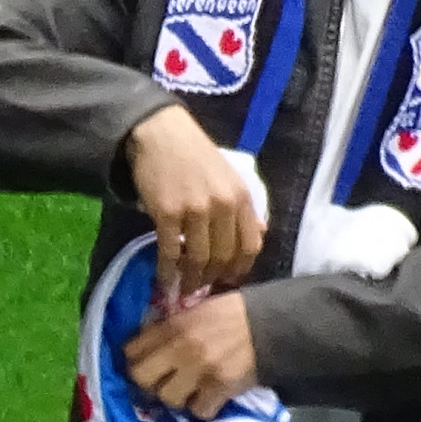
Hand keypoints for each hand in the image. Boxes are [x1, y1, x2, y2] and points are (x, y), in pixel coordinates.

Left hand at [119, 291, 260, 417]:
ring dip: (177, 397)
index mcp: (173, 325)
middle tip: (162, 381)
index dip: (135, 360)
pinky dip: (203, 408)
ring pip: (168, 398)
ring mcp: (200, 371)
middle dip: (149, 383)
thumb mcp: (195, 310)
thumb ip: (170, 328)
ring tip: (189, 390)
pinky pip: (198, 411)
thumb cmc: (232, 314)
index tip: (146, 364)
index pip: (131, 351)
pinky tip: (209, 398)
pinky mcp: (220, 389)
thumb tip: (147, 345)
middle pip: (141, 378)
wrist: (272, 325)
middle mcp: (180, 348)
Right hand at [125, 102, 263, 300]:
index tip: (228, 279)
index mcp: (241, 197)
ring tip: (185, 287)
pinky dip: (168, 271)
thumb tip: (259, 233)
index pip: (250, 245)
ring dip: (191, 280)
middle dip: (213, 279)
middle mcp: (223, 205)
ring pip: (198, 259)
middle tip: (202, 288)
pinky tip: (165, 279)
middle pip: (224, 257)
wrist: (161, 134)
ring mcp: (195, 209)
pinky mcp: (167, 213)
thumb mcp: (229, 178)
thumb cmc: (196, 155)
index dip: (240, 269)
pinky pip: (170, 252)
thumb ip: (244, 207)